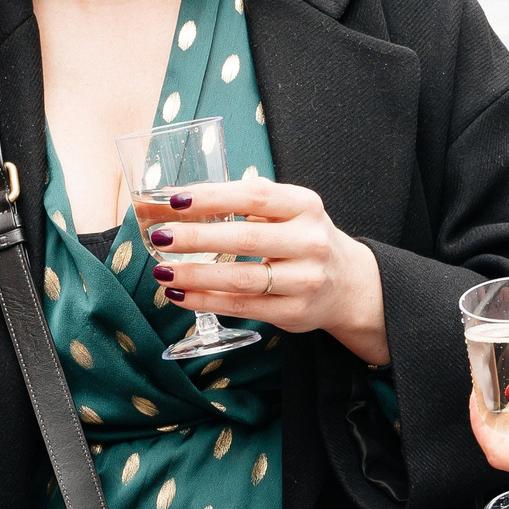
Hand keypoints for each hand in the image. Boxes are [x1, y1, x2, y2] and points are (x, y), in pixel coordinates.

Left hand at [149, 181, 389, 364]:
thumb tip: (184, 200)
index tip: (176, 199)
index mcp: (305, 206)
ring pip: (241, 279)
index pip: (255, 196)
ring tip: (163, 271)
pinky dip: (206, 301)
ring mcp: (304, 280)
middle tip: (161, 236)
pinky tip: (181, 295)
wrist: (347, 284)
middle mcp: (310, 241)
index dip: (214, 197)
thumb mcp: (289, 212)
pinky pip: (242, 307)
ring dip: (196, 276)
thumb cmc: (303, 239)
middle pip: (245, 238)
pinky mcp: (293, 312)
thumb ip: (246, 203)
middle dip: (196, 238)